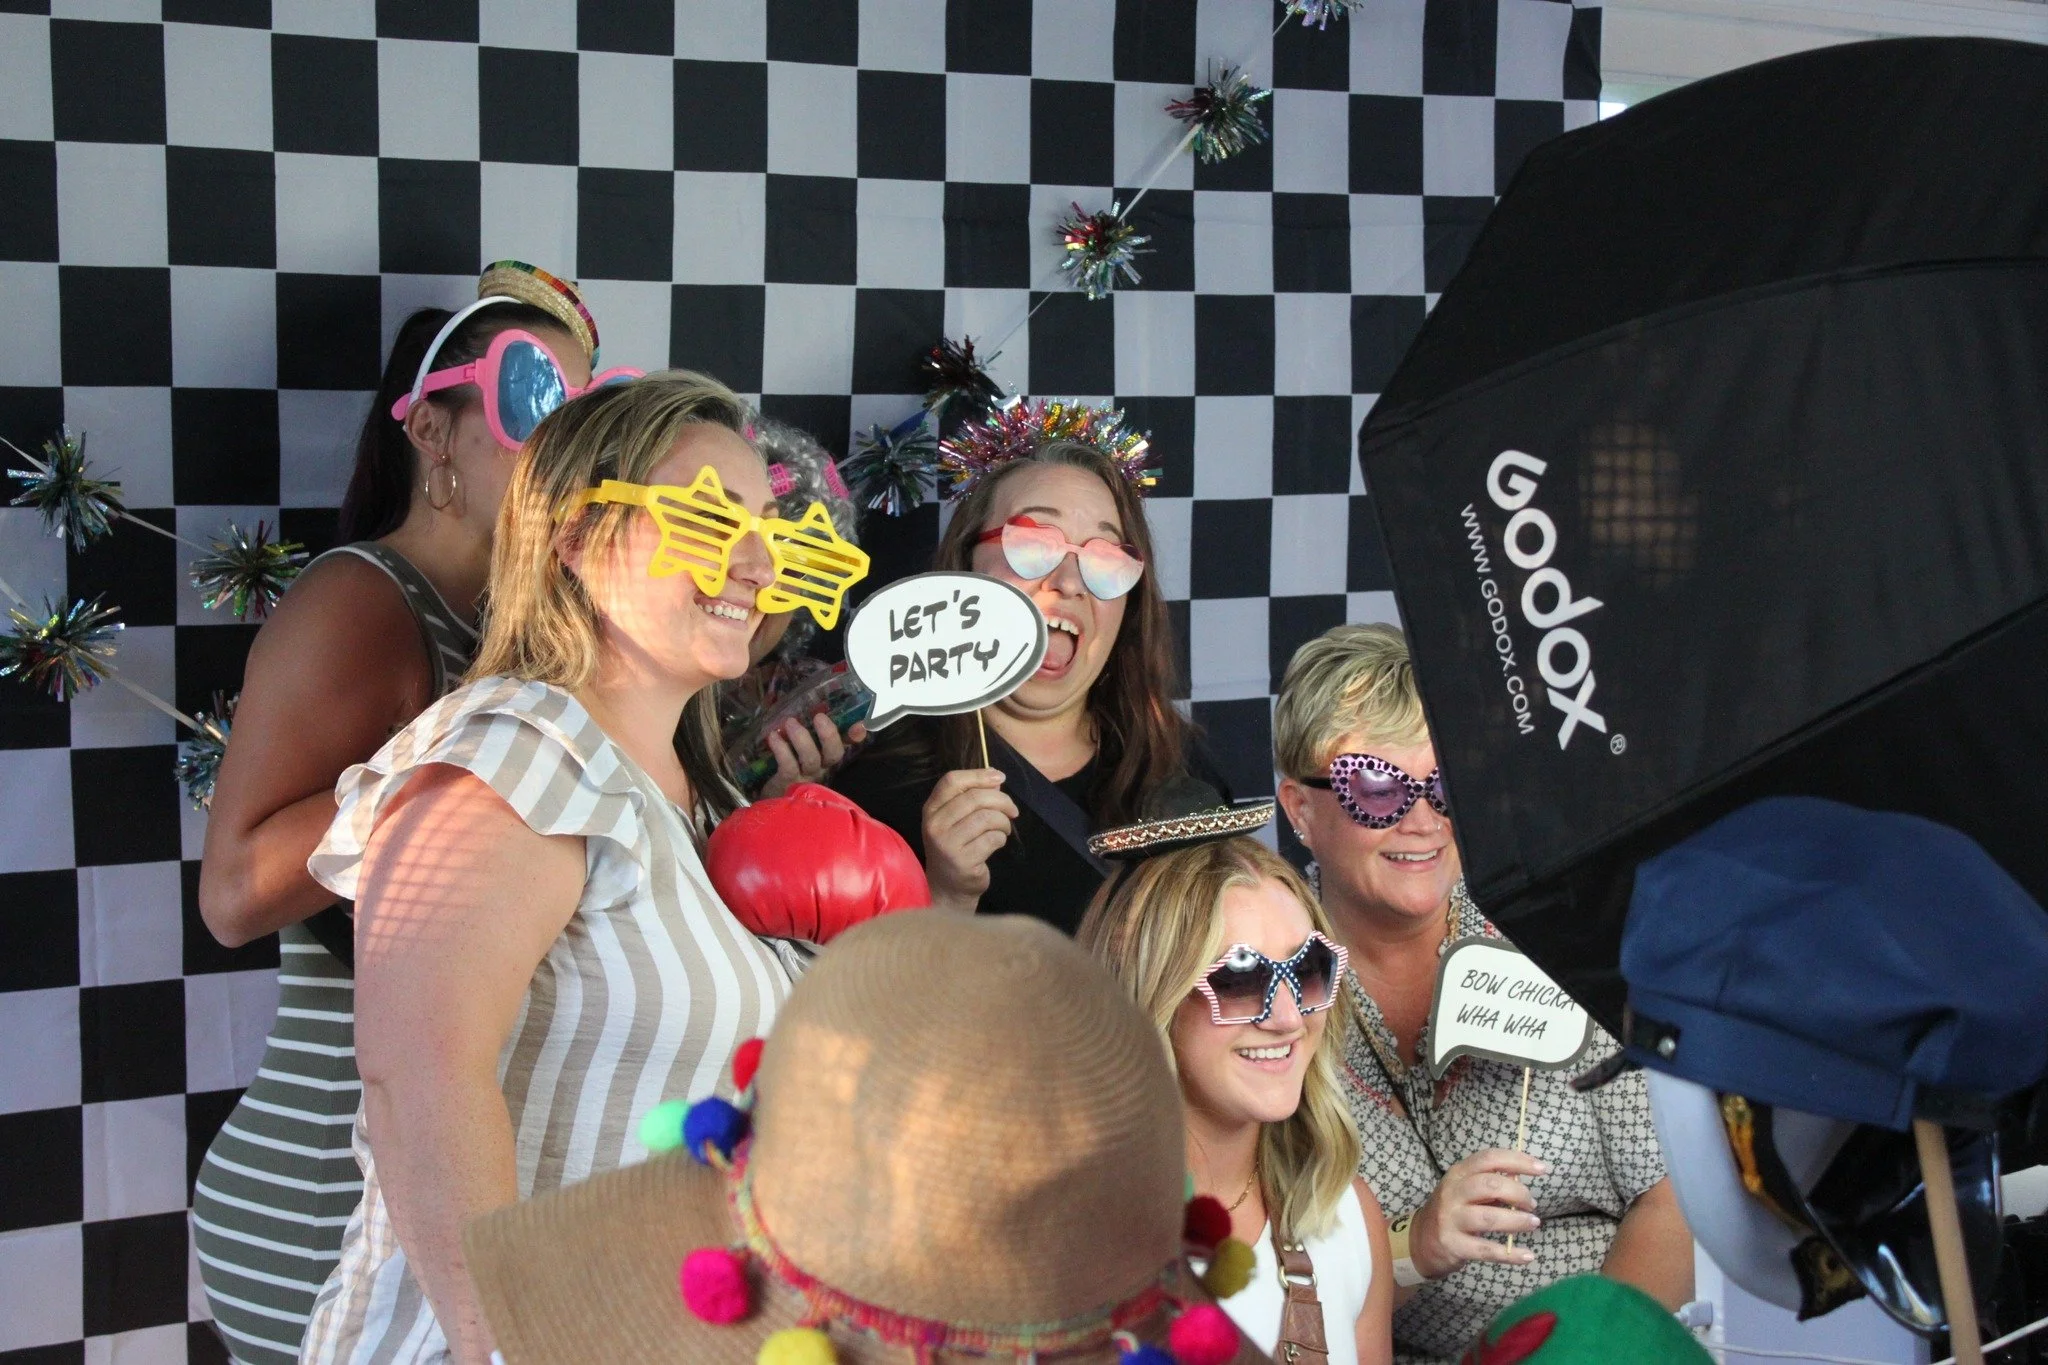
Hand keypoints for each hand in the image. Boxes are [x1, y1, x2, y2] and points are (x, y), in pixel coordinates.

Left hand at [759, 714, 866, 799]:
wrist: (767, 794)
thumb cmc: (786, 762)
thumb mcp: (796, 745)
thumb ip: (804, 728)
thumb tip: (808, 705)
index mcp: (826, 756)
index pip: (847, 744)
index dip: (855, 736)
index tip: (860, 725)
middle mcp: (822, 767)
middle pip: (834, 754)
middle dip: (829, 735)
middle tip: (819, 716)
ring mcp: (807, 777)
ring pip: (812, 759)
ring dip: (802, 739)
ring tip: (790, 722)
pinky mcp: (789, 783)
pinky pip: (788, 766)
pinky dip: (781, 750)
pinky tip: (774, 736)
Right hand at [921, 769, 1015, 912]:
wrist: (948, 888)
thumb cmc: (956, 848)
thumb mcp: (956, 820)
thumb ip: (973, 798)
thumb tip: (996, 779)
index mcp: (931, 810)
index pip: (951, 781)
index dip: (978, 775)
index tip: (999, 777)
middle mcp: (935, 825)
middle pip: (974, 798)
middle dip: (1001, 800)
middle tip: (1012, 810)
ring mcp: (947, 844)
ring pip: (986, 818)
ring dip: (1003, 822)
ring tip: (1004, 829)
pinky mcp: (962, 860)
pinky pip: (992, 839)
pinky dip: (1001, 838)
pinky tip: (997, 843)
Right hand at [1409, 1149, 1547, 1278]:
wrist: (1420, 1241)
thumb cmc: (1454, 1211)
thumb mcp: (1465, 1190)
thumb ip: (1491, 1183)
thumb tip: (1522, 1179)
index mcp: (1458, 1173)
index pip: (1489, 1158)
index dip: (1518, 1161)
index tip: (1542, 1169)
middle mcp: (1452, 1193)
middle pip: (1489, 1185)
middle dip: (1518, 1193)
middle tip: (1531, 1204)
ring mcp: (1451, 1219)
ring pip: (1488, 1217)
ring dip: (1516, 1221)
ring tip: (1533, 1224)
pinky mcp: (1454, 1245)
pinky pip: (1486, 1249)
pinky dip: (1511, 1254)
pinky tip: (1528, 1256)